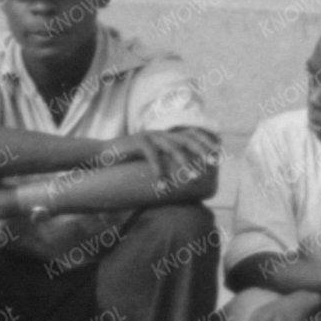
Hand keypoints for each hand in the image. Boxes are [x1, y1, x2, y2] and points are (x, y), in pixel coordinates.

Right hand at [105, 122, 221, 189]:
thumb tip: (184, 180)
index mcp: (166, 136)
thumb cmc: (128, 162)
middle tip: (213, 163)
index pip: (192, 135)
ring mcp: (149, 136)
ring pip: (173, 148)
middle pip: (187, 139)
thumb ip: (165, 164)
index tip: (219, 154)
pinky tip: (162, 187)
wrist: (101, 155)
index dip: (206, 142)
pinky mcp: (137, 142)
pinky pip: (153, 157)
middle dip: (203, 150)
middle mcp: (161, 134)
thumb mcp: (149, 162)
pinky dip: (159, 173)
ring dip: (185, 164)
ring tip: (194, 179)